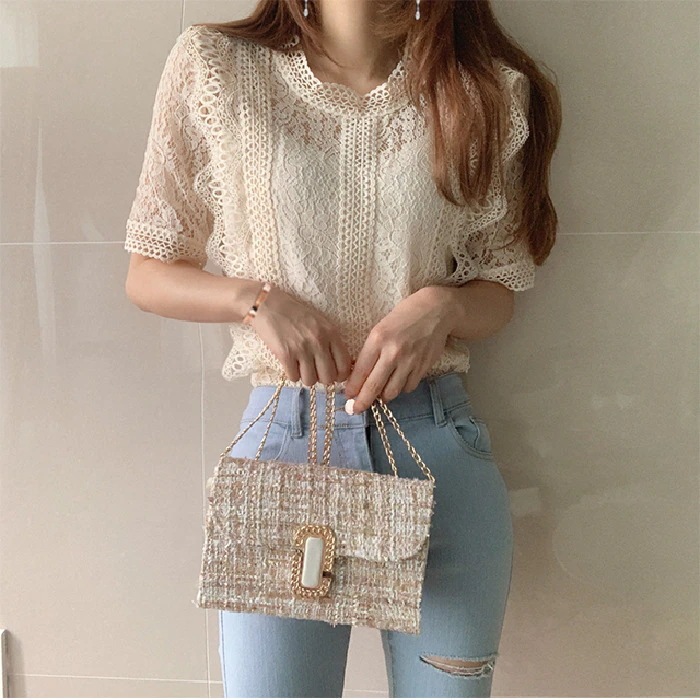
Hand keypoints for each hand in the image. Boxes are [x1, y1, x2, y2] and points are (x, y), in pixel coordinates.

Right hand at [251, 286, 353, 385]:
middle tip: (315, 371)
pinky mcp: (285, 354)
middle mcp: (319, 341)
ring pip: (310, 381)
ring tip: (301, 367)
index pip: (344, 366)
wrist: (268, 305)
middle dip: (322, 378)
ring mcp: (302, 348)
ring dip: (306, 377)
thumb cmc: (295, 313)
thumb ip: (331, 341)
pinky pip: (293, 377)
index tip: (334, 375)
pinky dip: (291, 374)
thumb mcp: (321, 322)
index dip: (340, 375)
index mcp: (331, 333)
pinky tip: (290, 364)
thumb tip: (338, 367)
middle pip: (328, 378)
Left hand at [343, 287, 453, 412]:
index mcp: (378, 340)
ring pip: (392, 392)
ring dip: (382, 397)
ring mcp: (410, 362)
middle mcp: (393, 352)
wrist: (435, 310)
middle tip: (355, 409)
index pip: (360, 371)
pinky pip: (408, 387)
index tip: (348, 397)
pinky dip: (400, 389)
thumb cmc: (403, 317)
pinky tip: (397, 383)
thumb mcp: (380, 329)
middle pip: (374, 387)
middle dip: (362, 402)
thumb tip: (359, 376)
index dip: (352, 388)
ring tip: (378, 396)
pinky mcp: (423, 367)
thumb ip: (370, 352)